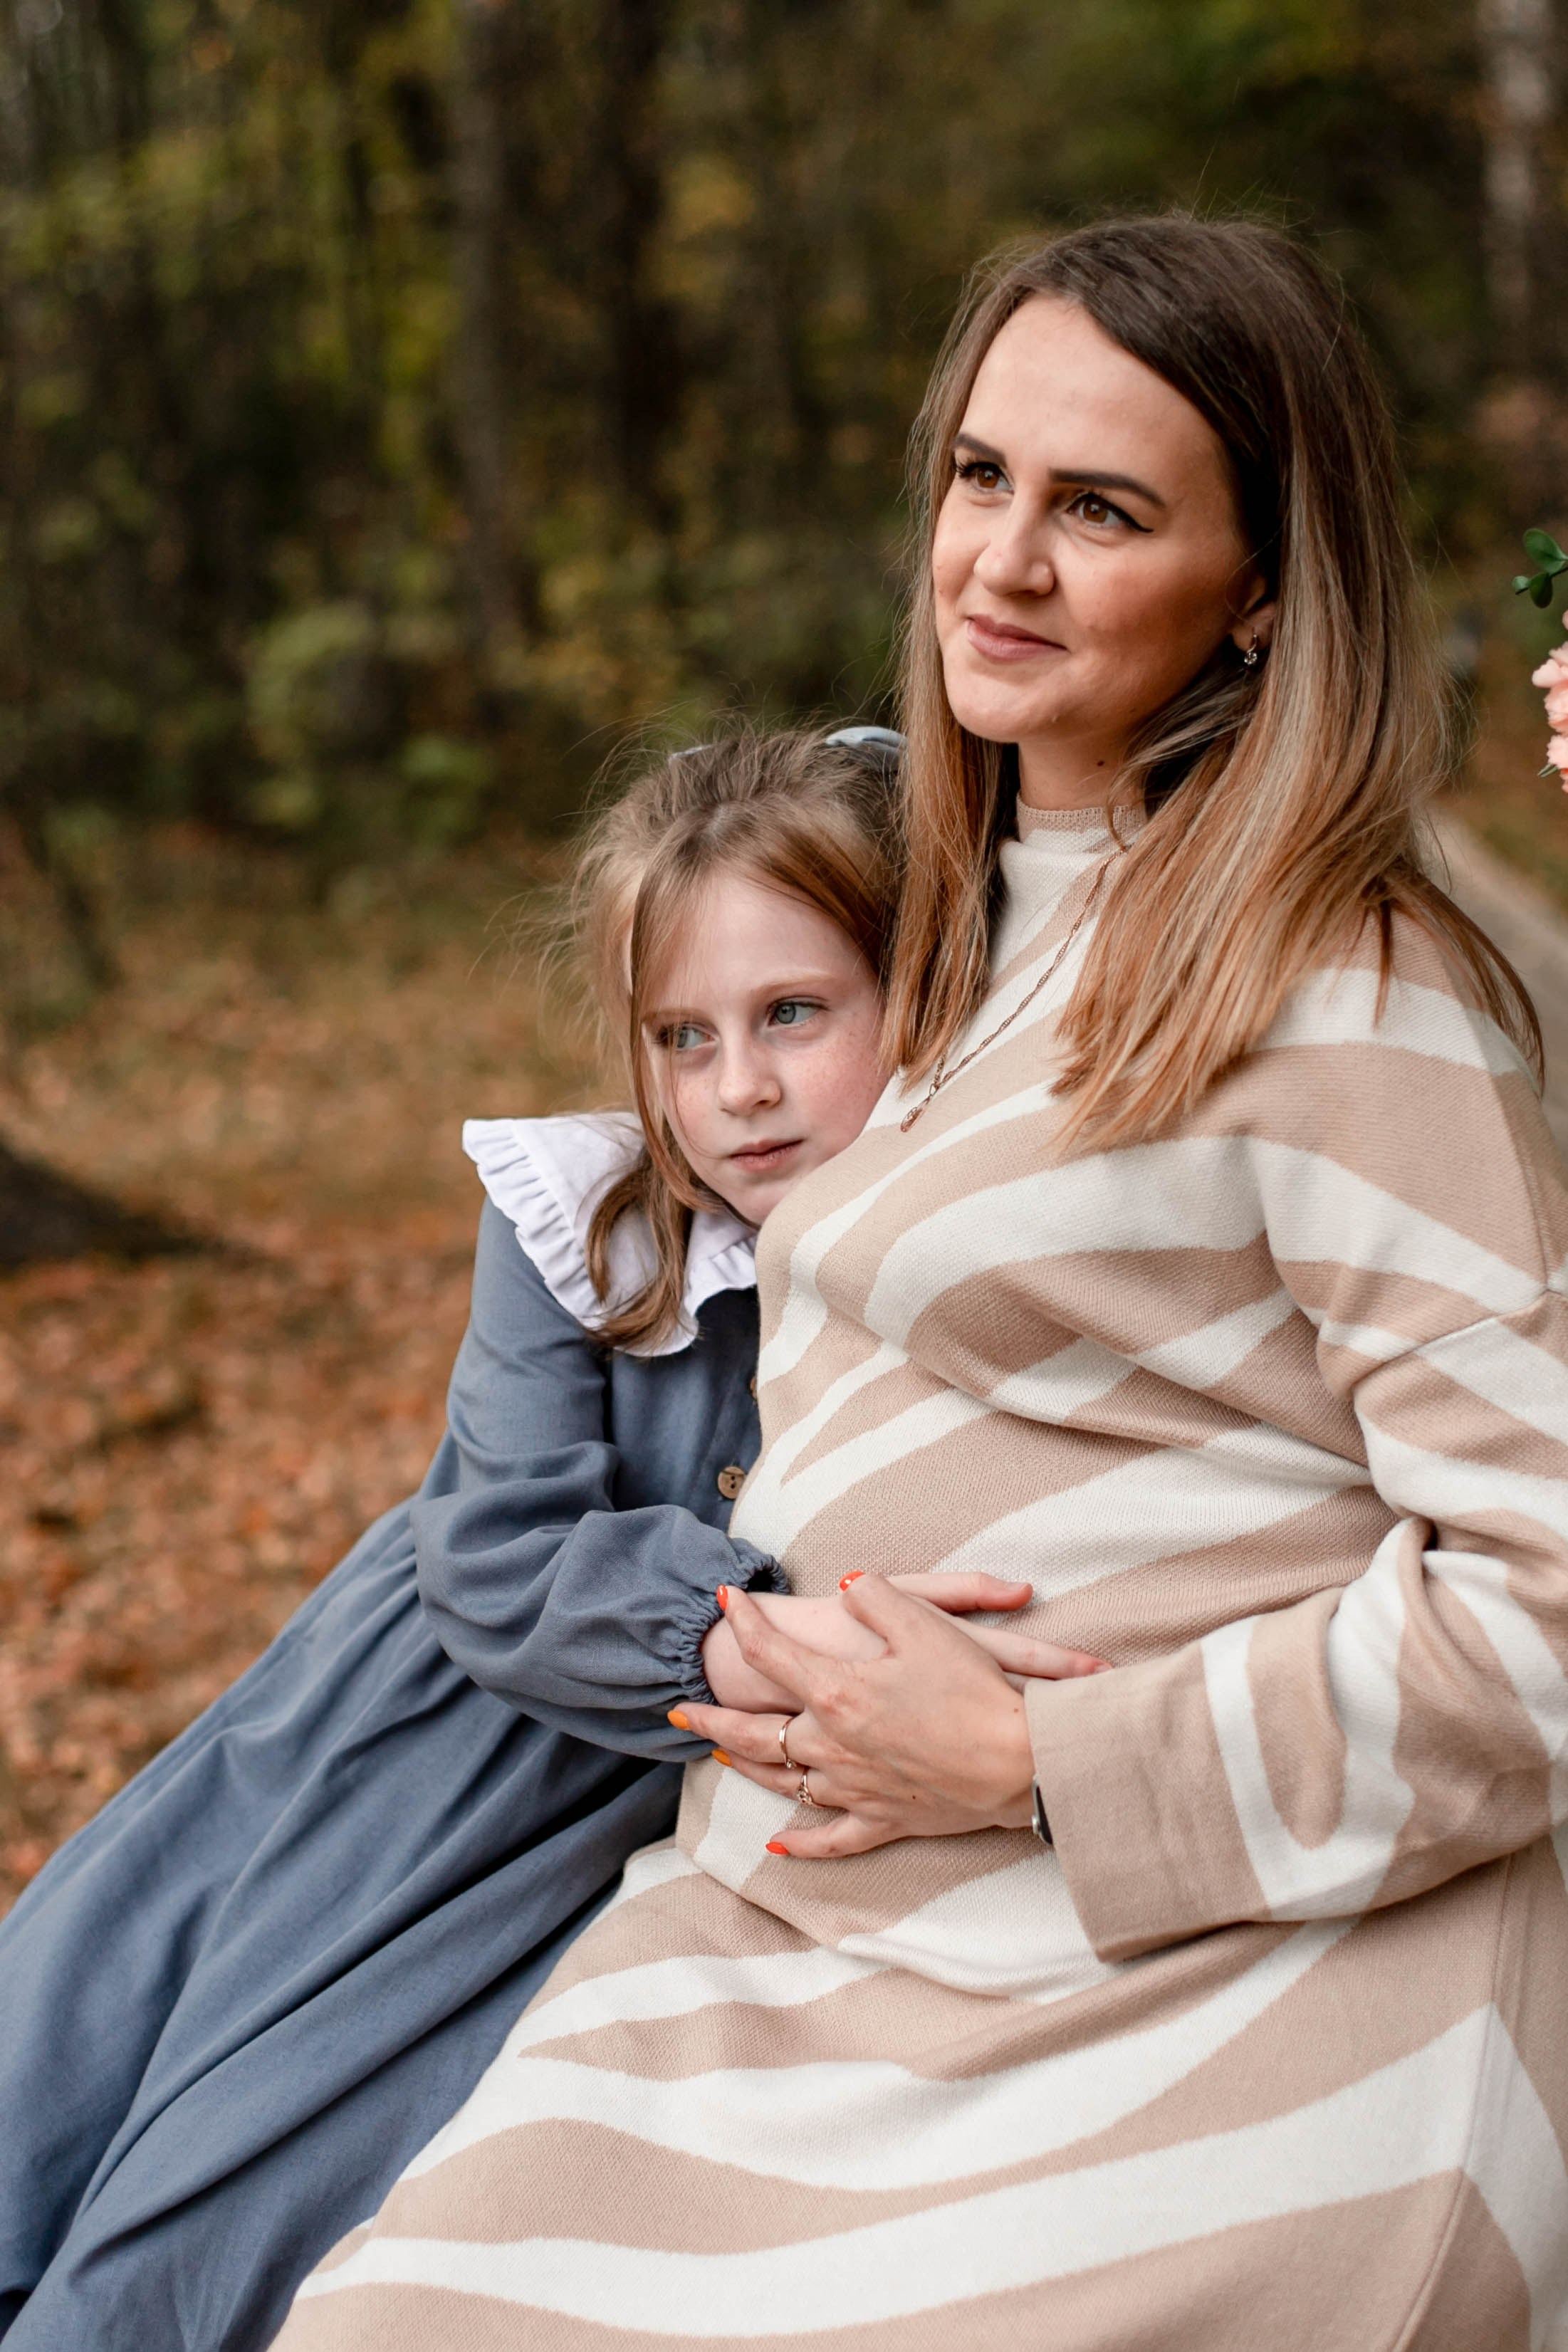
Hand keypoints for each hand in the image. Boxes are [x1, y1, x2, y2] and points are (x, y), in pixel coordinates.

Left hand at [675, 1575, 1103, 1857]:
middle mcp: (833, 1746)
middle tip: (678, 1714)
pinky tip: (779, 1847)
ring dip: (746, 1769)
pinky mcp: (884, 1820)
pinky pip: (832, 1838)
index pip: (771, 1653)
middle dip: (711, 1721)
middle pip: (754, 1736)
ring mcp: (854, 1789)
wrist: (1021, 1763)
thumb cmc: (976, 1690)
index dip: (744, 1623)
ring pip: (783, 1783)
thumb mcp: (927, 1622)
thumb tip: (847, 1583)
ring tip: (720, 1756)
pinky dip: (802, 1844)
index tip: (727, 1601)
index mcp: (837, 1693)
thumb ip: (877, 1596)